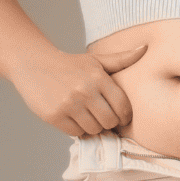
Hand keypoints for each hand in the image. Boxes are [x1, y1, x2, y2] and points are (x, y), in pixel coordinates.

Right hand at [8, 44, 146, 137]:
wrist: (34, 64)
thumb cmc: (71, 64)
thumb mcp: (96, 60)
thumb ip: (121, 59)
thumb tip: (145, 47)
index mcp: (99, 78)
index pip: (122, 106)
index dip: (124, 116)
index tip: (121, 117)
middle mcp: (85, 91)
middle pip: (109, 121)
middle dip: (109, 123)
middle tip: (103, 118)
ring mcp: (69, 104)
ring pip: (93, 129)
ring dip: (92, 127)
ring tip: (88, 117)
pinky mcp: (54, 116)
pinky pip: (75, 132)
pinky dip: (77, 129)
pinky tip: (74, 119)